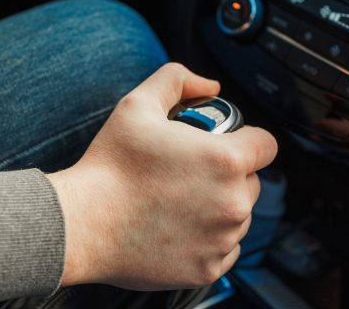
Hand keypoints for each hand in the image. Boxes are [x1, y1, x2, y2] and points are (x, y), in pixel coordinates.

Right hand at [48, 63, 277, 289]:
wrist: (82, 223)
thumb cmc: (109, 167)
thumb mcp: (138, 104)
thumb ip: (178, 80)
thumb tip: (207, 85)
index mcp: (226, 161)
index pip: (266, 145)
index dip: (247, 139)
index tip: (227, 143)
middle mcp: (232, 203)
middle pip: (252, 182)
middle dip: (230, 174)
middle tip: (190, 172)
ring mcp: (221, 240)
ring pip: (238, 217)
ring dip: (219, 207)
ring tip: (179, 200)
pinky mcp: (207, 269)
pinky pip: (224, 249)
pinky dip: (208, 240)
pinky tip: (176, 227)